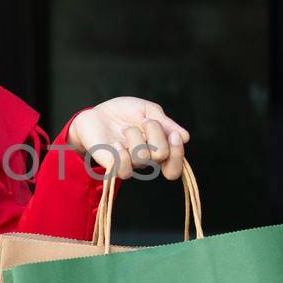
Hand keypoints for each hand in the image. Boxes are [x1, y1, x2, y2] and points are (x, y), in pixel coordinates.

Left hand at [67, 97, 189, 180]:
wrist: (97, 112)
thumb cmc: (123, 112)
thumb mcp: (148, 111)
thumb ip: (166, 123)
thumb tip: (186, 137)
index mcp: (157, 148)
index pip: (174, 167)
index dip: (178, 154)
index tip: (175, 135)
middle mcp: (145, 159)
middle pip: (161, 155)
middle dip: (155, 132)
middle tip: (143, 121)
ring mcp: (129, 163)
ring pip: (142, 157)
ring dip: (135, 136)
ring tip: (124, 129)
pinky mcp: (111, 165)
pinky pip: (123, 171)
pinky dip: (122, 155)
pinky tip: (116, 143)